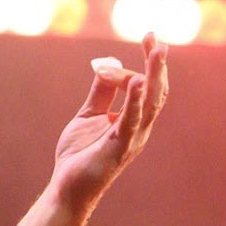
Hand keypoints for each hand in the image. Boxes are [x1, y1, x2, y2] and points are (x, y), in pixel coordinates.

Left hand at [50, 33, 168, 209]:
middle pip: (157, 90)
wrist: (67, 187)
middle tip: (157, 38)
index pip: (144, 86)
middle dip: (157, 63)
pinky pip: (131, 121)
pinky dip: (135, 101)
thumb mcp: (89, 115)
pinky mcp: (119, 147)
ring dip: (154, 75)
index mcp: (134, 119)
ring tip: (157, 51)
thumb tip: (106, 65)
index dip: (135, 66)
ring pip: (151, 102)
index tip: (125, 51)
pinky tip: (138, 81)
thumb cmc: (79, 155)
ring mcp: (132, 137)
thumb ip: (101, 92)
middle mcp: (140, 127)